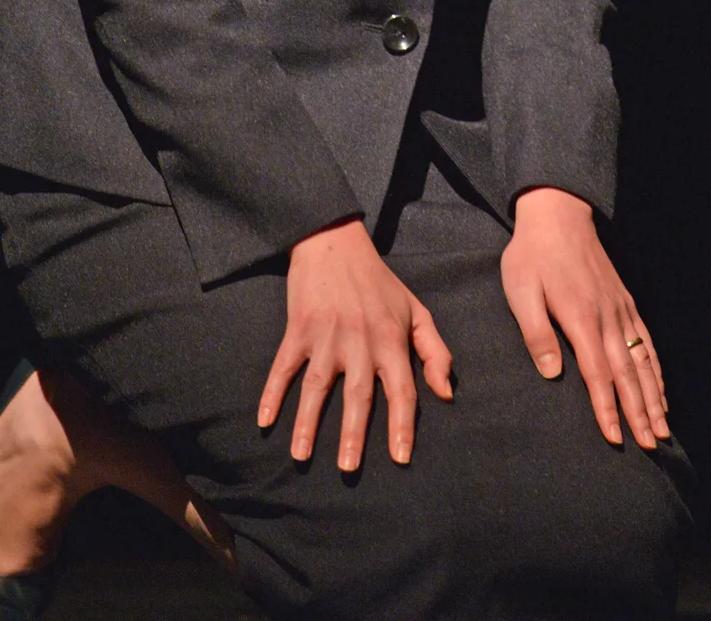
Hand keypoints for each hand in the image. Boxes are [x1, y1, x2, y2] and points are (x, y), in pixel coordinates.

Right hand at [257, 217, 453, 470]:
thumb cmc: (380, 282)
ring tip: (301, 456)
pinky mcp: (298, 328)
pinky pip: (283, 366)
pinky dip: (272, 393)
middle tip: (348, 469)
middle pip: (358, 394)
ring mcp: (326, 335)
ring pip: (316, 386)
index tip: (400, 458)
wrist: (336, 242)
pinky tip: (264, 421)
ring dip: (307, 423)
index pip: (401, 389)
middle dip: (353, 433)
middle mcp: (360, 340)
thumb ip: (435, 352)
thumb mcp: (416, 310)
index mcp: (391, 338)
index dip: (402, 425)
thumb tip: (446, 395)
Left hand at [500, 186, 669, 450]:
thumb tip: (552, 374)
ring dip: (653, 397)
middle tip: (650, 446)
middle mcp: (607, 318)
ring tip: (662, 429)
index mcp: (581, 318)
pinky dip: (656, 369)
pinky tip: (660, 390)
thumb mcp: (521, 290)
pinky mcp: (625, 302)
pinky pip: (646, 341)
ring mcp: (621, 309)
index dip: (607, 408)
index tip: (615, 438)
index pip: (597, 374)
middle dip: (639, 413)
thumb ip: (536, 332)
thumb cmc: (532, 255)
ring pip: (642, 361)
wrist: (558, 214)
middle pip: (627, 374)